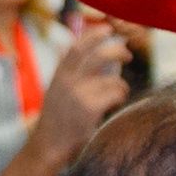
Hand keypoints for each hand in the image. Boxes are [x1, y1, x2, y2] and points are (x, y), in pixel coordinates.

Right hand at [30, 27, 129, 167]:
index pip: (76, 47)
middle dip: (117, 52)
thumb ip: (64, 70)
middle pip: (98, 56)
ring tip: (120, 92)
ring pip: (112, 79)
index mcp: (59, 75)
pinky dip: (120, 97)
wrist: (48, 145)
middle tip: (127, 55)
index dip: (93, 35)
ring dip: (121, 85)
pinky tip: (116, 103)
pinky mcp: (90, 108)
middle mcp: (68, 81)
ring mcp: (79, 94)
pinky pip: (115, 94)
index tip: (107, 29)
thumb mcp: (54, 90)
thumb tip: (65, 45)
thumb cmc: (56, 118)